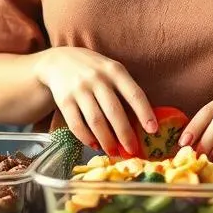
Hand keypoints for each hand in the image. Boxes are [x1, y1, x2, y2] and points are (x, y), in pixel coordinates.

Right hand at [34, 47, 156, 155]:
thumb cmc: (94, 69)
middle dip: (125, 135)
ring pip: (96, 121)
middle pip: (114, 112)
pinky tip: (94, 145)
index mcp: (115, 70)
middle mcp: (97, 79)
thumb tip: (141, 122)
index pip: (134, 94)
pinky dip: (87, 138)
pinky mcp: (64, 100)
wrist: (59, 60)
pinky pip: (77, 124)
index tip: (153, 130)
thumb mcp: (111, 70)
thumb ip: (124, 89)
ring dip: (106, 140)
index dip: (145, 113)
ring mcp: (79, 89)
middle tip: (132, 151)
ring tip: (114, 152)